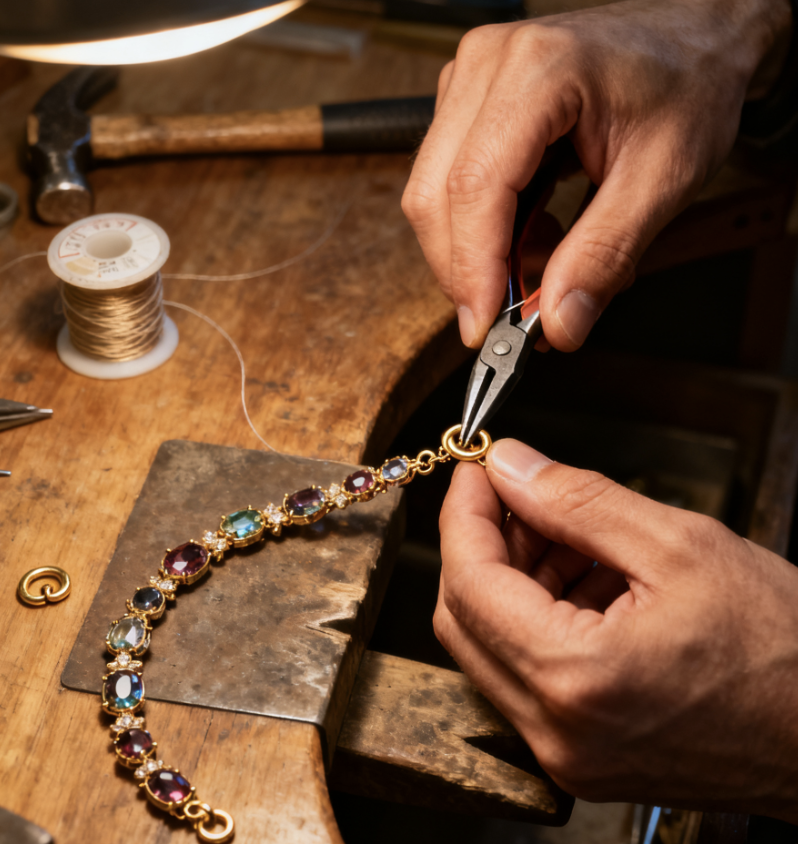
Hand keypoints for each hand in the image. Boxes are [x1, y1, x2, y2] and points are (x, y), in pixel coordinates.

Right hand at [403, 0, 790, 349]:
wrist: (692, 37)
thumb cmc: (687, 85)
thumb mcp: (664, 179)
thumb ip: (604, 255)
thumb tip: (558, 324)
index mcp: (541, 69)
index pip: (477, 185)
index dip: (473, 267)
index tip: (484, 326)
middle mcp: (489, 65)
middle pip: (436, 194)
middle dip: (466, 271)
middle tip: (511, 318)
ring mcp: (470, 80)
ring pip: (432, 195)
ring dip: (476, 252)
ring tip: (541, 260)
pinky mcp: (466, 102)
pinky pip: (447, 184)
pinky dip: (481, 231)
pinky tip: (529, 233)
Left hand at [435, 439, 797, 820]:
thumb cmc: (786, 652)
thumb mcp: (680, 546)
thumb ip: (576, 500)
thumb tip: (510, 466)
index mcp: (575, 678)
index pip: (468, 582)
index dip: (463, 513)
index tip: (477, 469)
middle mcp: (555, 731)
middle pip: (467, 615)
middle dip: (486, 541)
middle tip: (521, 493)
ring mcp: (564, 751)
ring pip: (493, 642)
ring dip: (516, 575)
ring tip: (569, 533)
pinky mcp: (580, 753)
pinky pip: (527, 671)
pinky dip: (540, 614)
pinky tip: (583, 576)